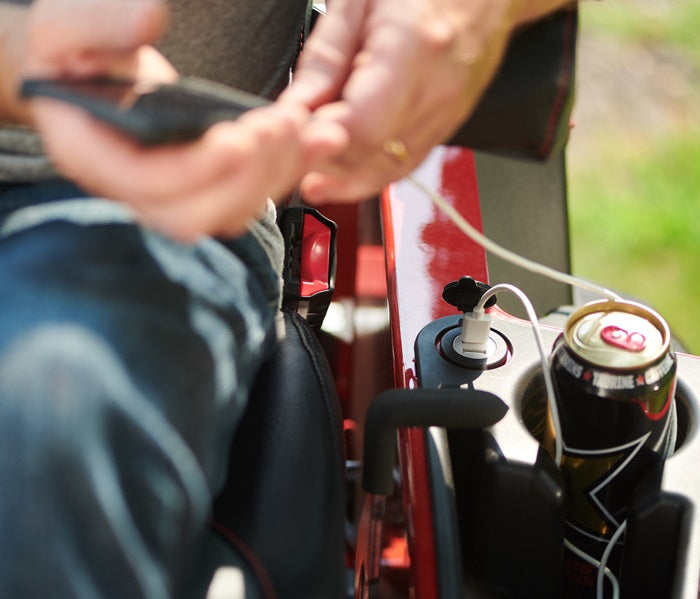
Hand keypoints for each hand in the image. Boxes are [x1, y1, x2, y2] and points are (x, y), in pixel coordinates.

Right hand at [22, 0, 344, 239]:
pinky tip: (314, 139)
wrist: (87, 71)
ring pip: (232, 211)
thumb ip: (99, 20)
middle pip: (197, 214)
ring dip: (278, 173)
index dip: (196, 167)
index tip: (238, 135)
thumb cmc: (73, 50)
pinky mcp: (206, 184)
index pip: (147, 183)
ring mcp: (173, 193)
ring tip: (313, 129)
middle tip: (282, 125)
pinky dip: (287, 170)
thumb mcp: (67, 22)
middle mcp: (135, 189)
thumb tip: (148, 19)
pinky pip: (250, 195)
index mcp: (93, 156)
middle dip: (248, 174)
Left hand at [283, 0, 520, 202]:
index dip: (324, 139)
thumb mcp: (356, 1)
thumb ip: (323, 60)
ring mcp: (448, 112)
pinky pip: (406, 162)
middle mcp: (437, 89)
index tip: (296, 136)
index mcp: (413, 49)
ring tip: (313, 171)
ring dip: (347, 178)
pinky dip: (372, 170)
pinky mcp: (447, 124)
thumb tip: (296, 108)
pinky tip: (345, 168)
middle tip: (295, 159)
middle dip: (329, 164)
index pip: (363, 126)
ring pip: (390, 170)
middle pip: (374, 157)